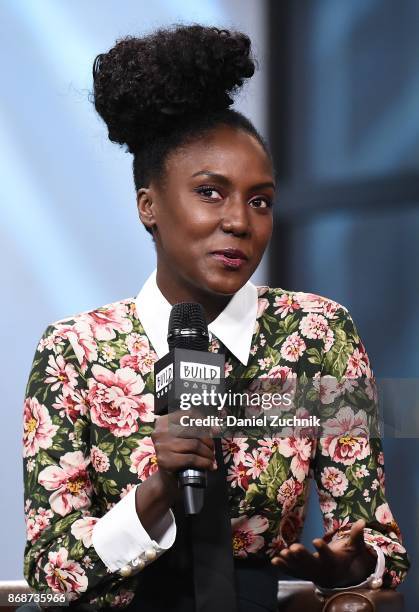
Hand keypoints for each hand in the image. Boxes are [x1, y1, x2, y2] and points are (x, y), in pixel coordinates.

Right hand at [135, 411, 216, 531]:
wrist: (166, 479)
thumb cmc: (177, 455)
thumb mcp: (183, 439)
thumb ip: (196, 429)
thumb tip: (215, 428)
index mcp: (163, 422)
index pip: (189, 414)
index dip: (205, 421)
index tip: (214, 429)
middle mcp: (161, 432)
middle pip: (194, 429)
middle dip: (208, 440)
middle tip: (212, 448)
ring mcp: (162, 446)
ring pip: (195, 444)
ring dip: (208, 453)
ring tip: (211, 458)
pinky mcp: (166, 461)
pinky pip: (192, 458)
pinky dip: (205, 462)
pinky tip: (209, 465)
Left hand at [271, 519, 376, 588]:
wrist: (336, 577)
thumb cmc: (344, 557)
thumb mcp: (352, 547)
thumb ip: (355, 535)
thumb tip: (362, 521)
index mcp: (333, 561)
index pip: (328, 555)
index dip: (322, 549)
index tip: (316, 540)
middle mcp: (321, 569)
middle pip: (312, 564)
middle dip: (302, 557)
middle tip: (294, 548)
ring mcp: (311, 573)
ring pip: (300, 568)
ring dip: (291, 562)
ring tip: (283, 553)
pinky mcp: (302, 574)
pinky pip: (292, 572)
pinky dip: (284, 567)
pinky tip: (275, 561)